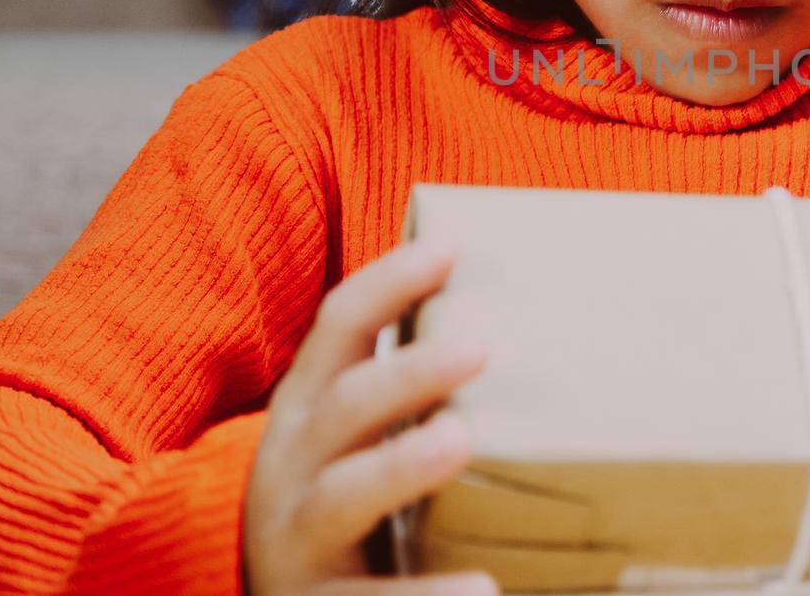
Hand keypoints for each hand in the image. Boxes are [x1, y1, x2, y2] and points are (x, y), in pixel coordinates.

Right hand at [243, 237, 498, 595]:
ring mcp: (298, 536)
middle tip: (479, 346)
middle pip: (345, 406)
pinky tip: (484, 590)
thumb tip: (517, 325)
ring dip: (400, 465)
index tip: (449, 247)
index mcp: (307, 408)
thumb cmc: (339, 497)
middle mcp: (292, 464)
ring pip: (342, 495)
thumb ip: (409, 389)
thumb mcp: (353, 436)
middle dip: (407, 371)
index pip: (339, 328)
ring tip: (458, 441)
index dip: (388, 282)